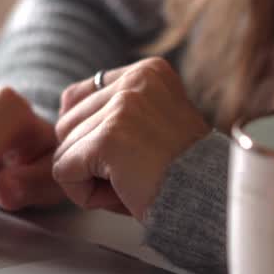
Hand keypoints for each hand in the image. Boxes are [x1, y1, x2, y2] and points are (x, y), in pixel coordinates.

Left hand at [53, 58, 210, 220]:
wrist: (212, 202)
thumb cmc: (184, 175)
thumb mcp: (150, 126)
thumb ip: (109, 112)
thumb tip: (61, 108)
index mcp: (149, 72)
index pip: (78, 96)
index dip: (90, 136)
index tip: (129, 154)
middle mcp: (136, 80)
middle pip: (66, 123)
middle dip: (89, 159)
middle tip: (133, 174)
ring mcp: (122, 107)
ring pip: (64, 148)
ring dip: (89, 178)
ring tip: (132, 183)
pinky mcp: (109, 138)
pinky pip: (64, 170)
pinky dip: (83, 193)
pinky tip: (122, 194)